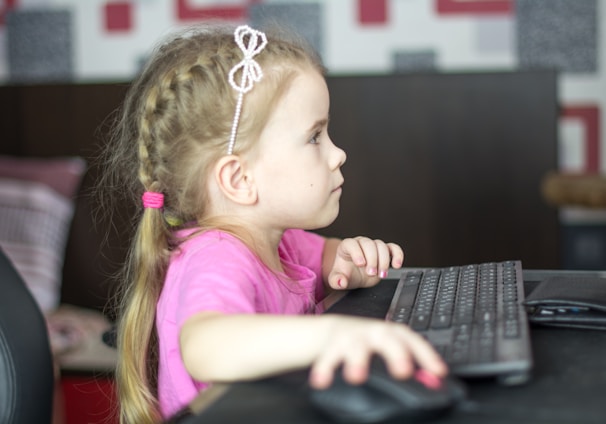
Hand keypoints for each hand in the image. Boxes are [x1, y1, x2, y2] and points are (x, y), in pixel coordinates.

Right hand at [308, 316, 446, 388]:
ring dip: (357, 360)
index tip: (438, 372)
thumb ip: (413, 364)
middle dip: (395, 354)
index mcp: (393, 334)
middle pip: (387, 339)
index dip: (427, 355)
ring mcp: (353, 337)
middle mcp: (375, 333)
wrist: (335, 331)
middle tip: (402, 371)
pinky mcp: (332, 344)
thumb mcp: (392, 350)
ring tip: (356, 377)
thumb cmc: (371, 344)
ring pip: (356, 345)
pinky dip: (324, 369)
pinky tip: (321, 381)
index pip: (414, 341)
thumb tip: (436, 381)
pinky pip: (327, 357)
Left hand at [327, 237, 403, 289]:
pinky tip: (397, 265)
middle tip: (371, 273)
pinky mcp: (385, 251)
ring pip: (381, 246)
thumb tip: (341, 281)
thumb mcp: (337, 279)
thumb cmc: (346, 274)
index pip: (351, 244)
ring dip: (384, 261)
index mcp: (346, 247)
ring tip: (381, 275)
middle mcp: (360, 243)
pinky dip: (397, 255)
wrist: (355, 276)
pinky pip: (394, 248)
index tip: (360, 264)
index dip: (357, 253)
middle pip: (368, 244)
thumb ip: (336, 280)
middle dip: (372, 259)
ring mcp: (373, 246)